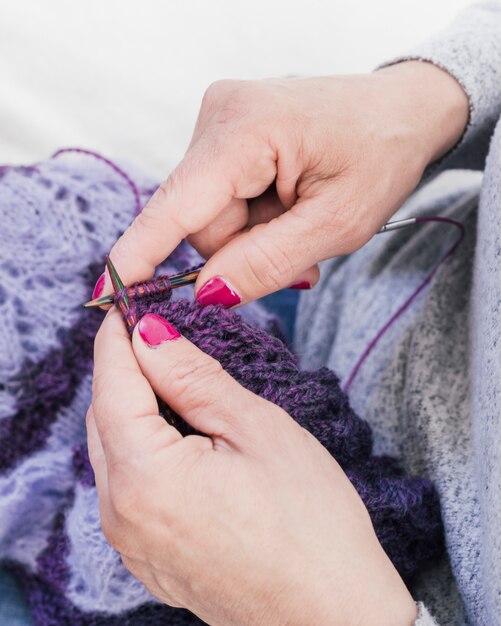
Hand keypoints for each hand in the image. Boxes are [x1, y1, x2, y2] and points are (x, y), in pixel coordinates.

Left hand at [88, 310, 416, 624]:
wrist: (334, 615)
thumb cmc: (311, 522)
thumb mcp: (257, 429)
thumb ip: (193, 377)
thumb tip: (150, 333)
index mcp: (145, 478)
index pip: (111, 384)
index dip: (117, 337)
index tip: (129, 303)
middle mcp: (122, 515)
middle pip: (103, 417)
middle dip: (125, 370)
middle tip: (160, 337)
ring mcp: (131, 542)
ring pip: (112, 451)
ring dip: (134, 409)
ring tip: (177, 382)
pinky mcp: (147, 556)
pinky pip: (126, 486)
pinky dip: (142, 448)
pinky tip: (180, 436)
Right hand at [104, 61, 467, 305]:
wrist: (404, 111)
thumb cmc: (381, 156)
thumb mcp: (335, 224)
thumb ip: (266, 263)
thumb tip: (205, 293)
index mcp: (248, 129)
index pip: (176, 206)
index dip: (141, 255)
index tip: (109, 294)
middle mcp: (221, 114)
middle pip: (200, 220)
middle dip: (242, 251)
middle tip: (300, 255)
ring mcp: (222, 120)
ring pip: (212, 214)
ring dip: (254, 236)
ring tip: (304, 225)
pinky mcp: (230, 132)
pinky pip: (223, 197)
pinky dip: (254, 218)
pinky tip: (291, 211)